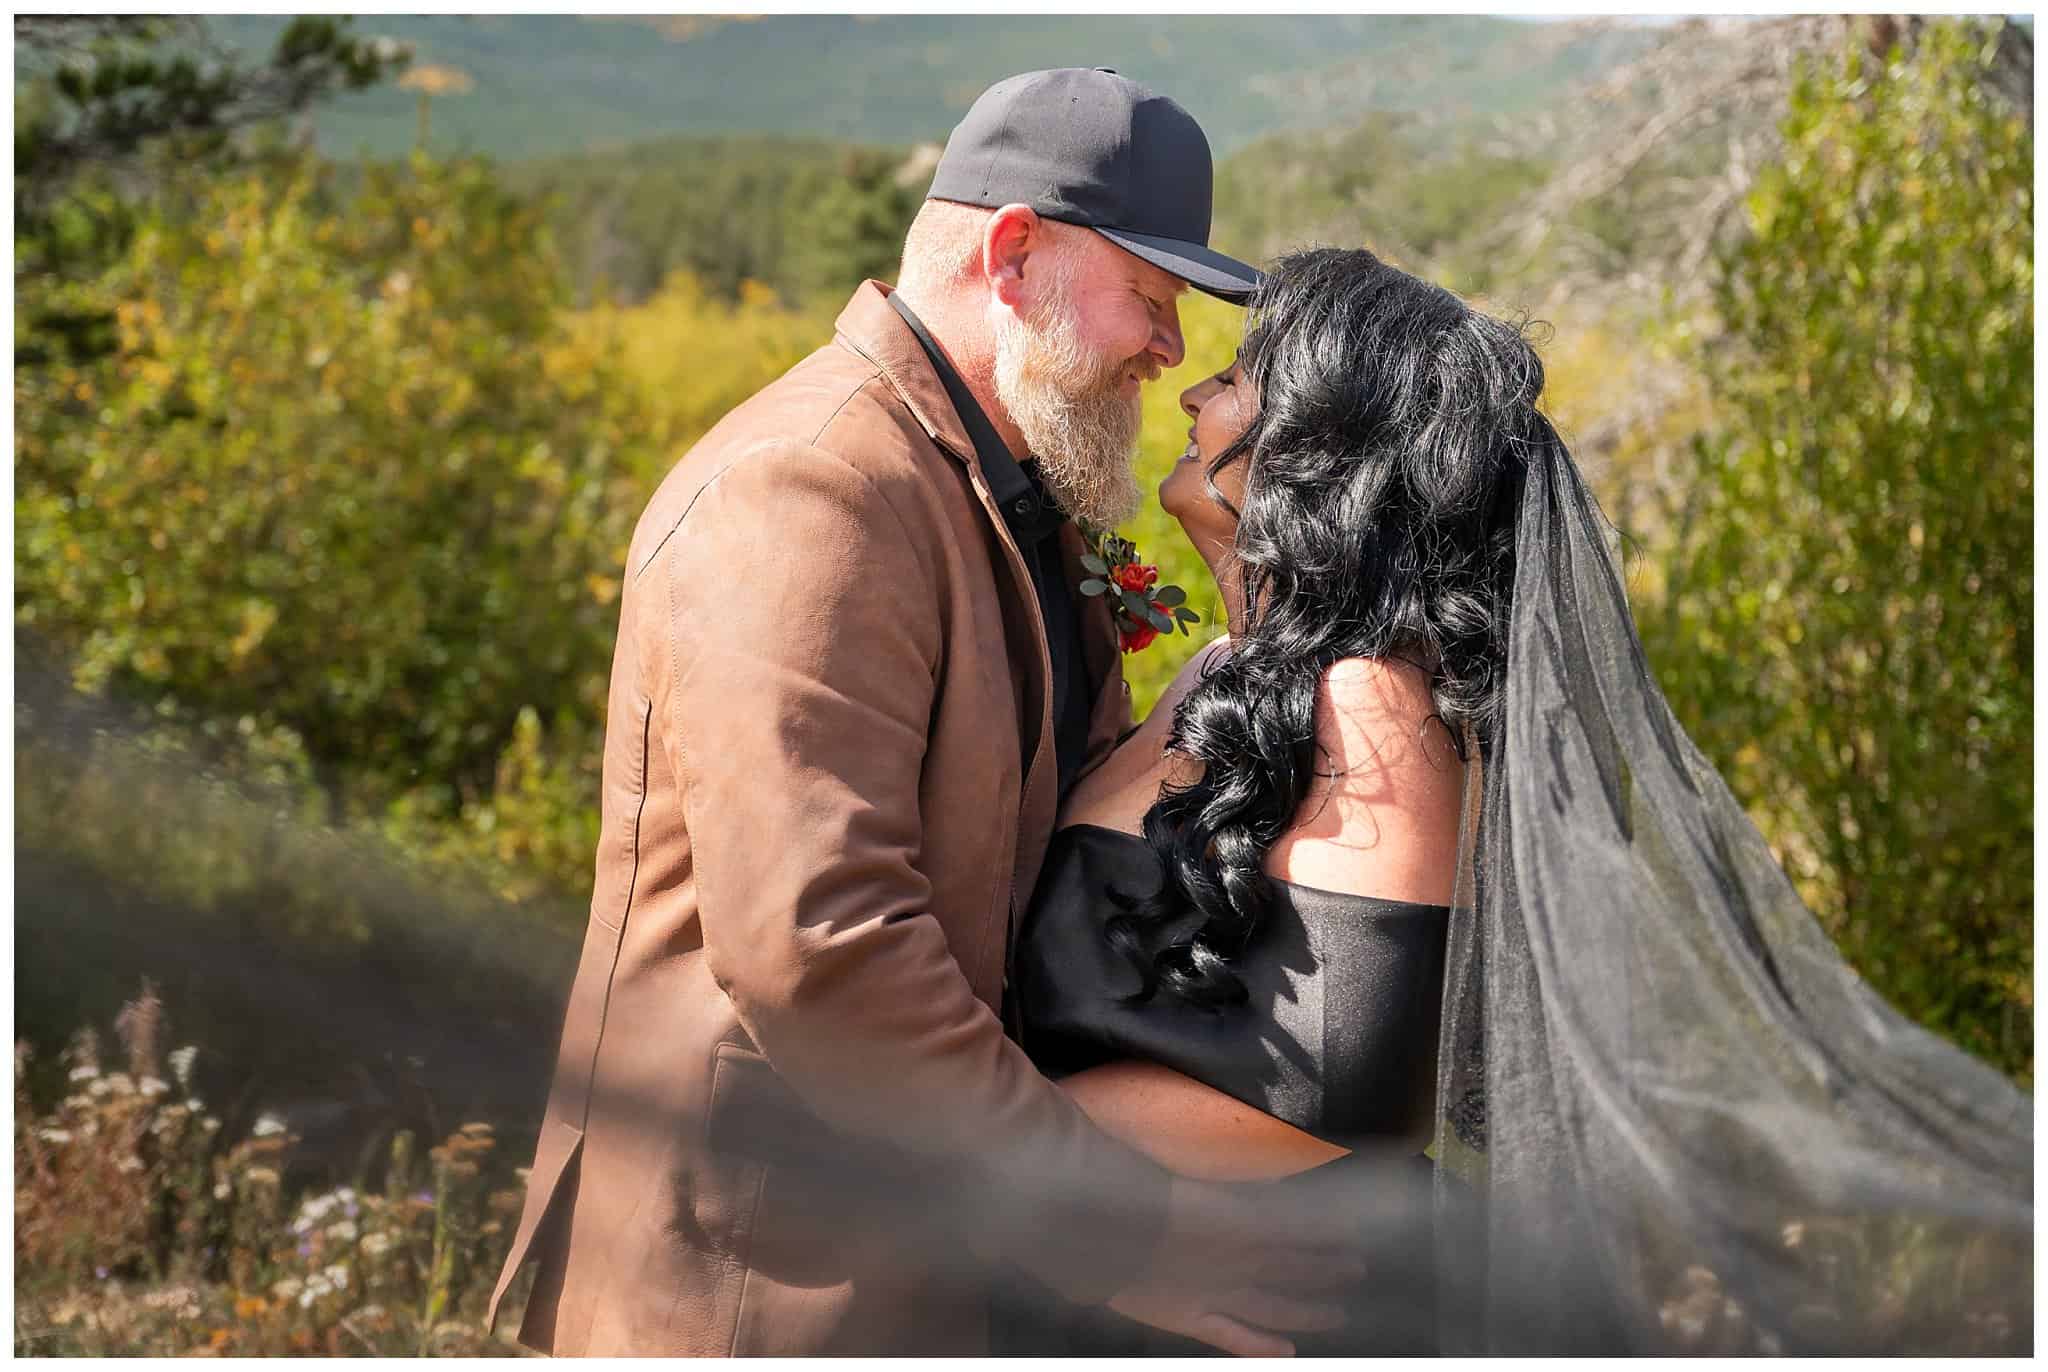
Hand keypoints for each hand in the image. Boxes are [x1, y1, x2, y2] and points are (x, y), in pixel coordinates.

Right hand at [1105, 1174, 1365, 1356]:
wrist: (1107, 1228)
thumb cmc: (1145, 1189)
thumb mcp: (1201, 1173)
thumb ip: (1243, 1184)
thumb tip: (1280, 1183)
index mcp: (1243, 1222)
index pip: (1298, 1230)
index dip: (1327, 1233)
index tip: (1352, 1232)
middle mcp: (1239, 1262)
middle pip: (1293, 1268)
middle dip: (1327, 1269)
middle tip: (1356, 1269)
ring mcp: (1218, 1294)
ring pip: (1274, 1307)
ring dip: (1308, 1312)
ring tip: (1337, 1315)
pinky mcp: (1191, 1317)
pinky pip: (1235, 1337)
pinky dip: (1261, 1347)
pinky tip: (1286, 1352)